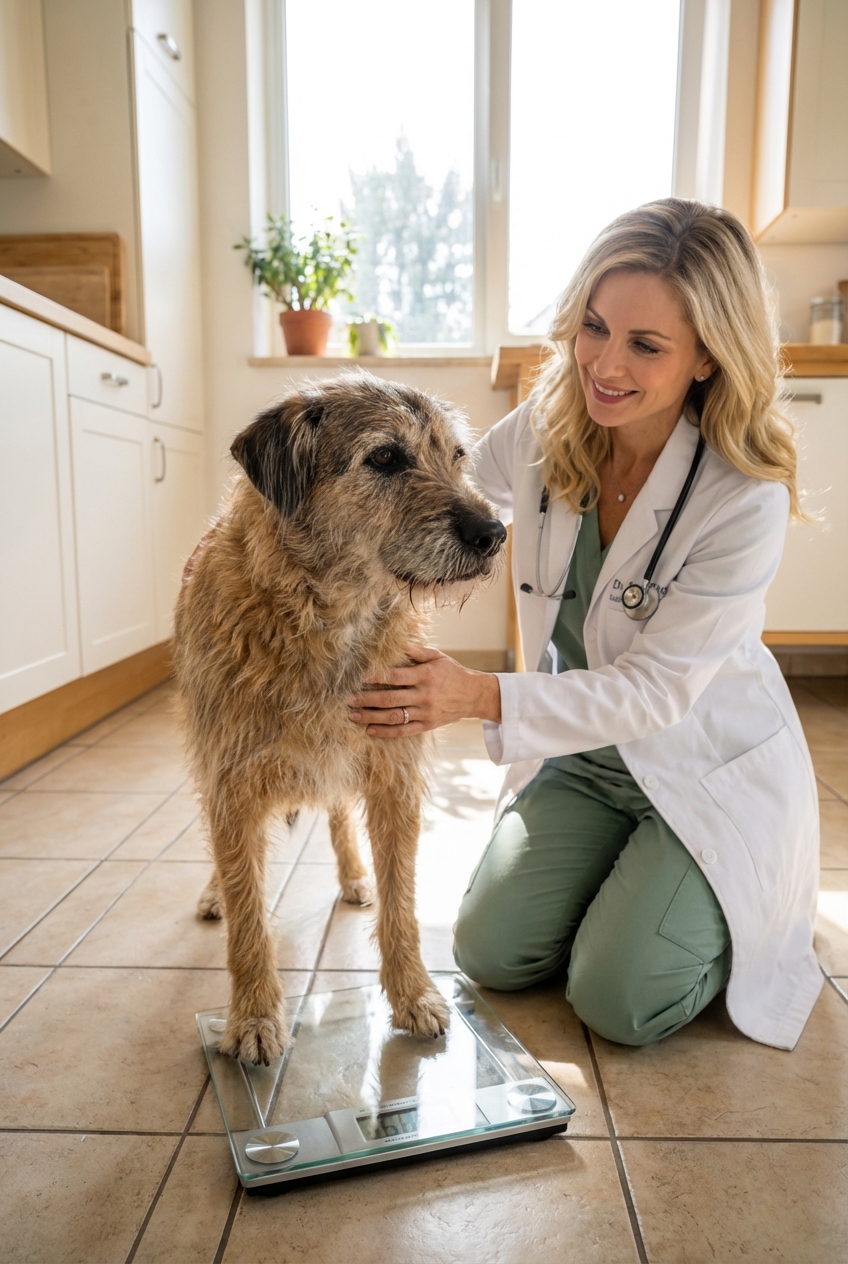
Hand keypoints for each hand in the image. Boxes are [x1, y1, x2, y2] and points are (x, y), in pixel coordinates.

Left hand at [348, 645, 501, 737]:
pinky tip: (370, 730)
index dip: (375, 677)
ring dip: (371, 717)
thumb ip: (416, 651)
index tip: (358, 677)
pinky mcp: (427, 725)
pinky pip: (403, 730)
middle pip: (390, 699)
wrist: (474, 695)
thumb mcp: (437, 657)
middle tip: (348, 699)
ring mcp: (425, 712)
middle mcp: (424, 695)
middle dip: (366, 699)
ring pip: (394, 716)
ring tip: (353, 715)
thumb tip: (395, 643)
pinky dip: (385, 731)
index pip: (395, 676)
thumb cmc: (453, 672)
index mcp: (425, 675)